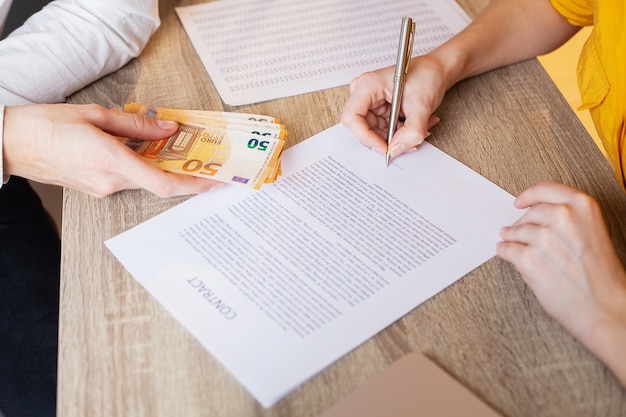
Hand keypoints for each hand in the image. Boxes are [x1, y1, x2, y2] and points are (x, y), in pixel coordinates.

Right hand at [3, 104, 220, 197]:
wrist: (12, 143)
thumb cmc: (46, 126)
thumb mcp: (95, 115)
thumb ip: (136, 124)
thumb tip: (167, 129)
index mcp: (111, 162)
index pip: (162, 183)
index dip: (192, 185)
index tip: (213, 181)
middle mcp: (110, 181)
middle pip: (157, 182)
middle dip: (182, 173)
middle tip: (204, 162)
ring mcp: (102, 188)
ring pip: (143, 180)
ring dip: (161, 168)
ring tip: (176, 150)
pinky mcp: (96, 187)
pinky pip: (128, 179)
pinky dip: (142, 168)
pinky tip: (146, 152)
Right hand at [340, 54, 444, 157]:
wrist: (437, 71)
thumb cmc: (428, 76)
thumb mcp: (422, 105)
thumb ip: (411, 131)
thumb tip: (396, 150)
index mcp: (368, 85)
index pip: (352, 117)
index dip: (366, 137)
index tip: (384, 148)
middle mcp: (365, 93)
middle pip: (363, 128)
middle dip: (387, 139)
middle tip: (408, 140)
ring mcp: (370, 103)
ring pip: (374, 133)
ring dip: (397, 136)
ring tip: (418, 127)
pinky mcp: (378, 110)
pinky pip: (383, 130)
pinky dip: (400, 132)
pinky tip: (414, 123)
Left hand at [497, 181, 625, 380]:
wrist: (606, 308)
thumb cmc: (603, 276)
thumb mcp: (593, 232)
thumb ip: (570, 219)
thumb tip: (538, 218)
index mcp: (582, 206)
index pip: (545, 189)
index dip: (529, 195)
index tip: (520, 201)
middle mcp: (562, 218)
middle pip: (528, 213)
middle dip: (522, 223)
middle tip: (518, 229)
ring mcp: (543, 238)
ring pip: (515, 231)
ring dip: (510, 237)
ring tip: (509, 240)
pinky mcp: (529, 259)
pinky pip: (506, 249)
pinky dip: (504, 251)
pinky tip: (505, 252)